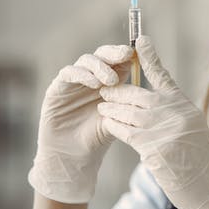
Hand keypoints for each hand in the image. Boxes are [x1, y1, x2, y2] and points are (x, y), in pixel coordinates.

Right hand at [28, 45, 133, 202]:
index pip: (118, 59)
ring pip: (86, 60)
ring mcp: (74, 81)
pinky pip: (69, 72)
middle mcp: (92, 77)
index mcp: (109, 81)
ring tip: (111, 80)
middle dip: (114, 53)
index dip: (126, 53)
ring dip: (101, 66)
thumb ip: (129, 101)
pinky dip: (82, 74)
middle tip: (125, 54)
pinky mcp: (57, 88)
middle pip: (102, 54)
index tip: (137, 52)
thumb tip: (150, 86)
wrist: (75, 156)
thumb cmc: (99, 136)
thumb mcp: (120, 117)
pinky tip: (94, 84)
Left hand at [98, 36, 208, 208]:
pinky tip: (107, 123)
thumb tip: (147, 100)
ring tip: (102, 106)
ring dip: (111, 109)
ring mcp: (163, 129)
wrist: (204, 184)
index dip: (149, 56)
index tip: (140, 40)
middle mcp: (173, 112)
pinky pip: (124, 131)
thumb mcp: (189, 125)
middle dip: (117, 91)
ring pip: (127, 112)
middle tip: (104, 89)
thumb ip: (170, 110)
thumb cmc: (197, 156)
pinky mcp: (152, 147)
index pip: (162, 74)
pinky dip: (114, 125)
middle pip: (137, 93)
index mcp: (183, 104)